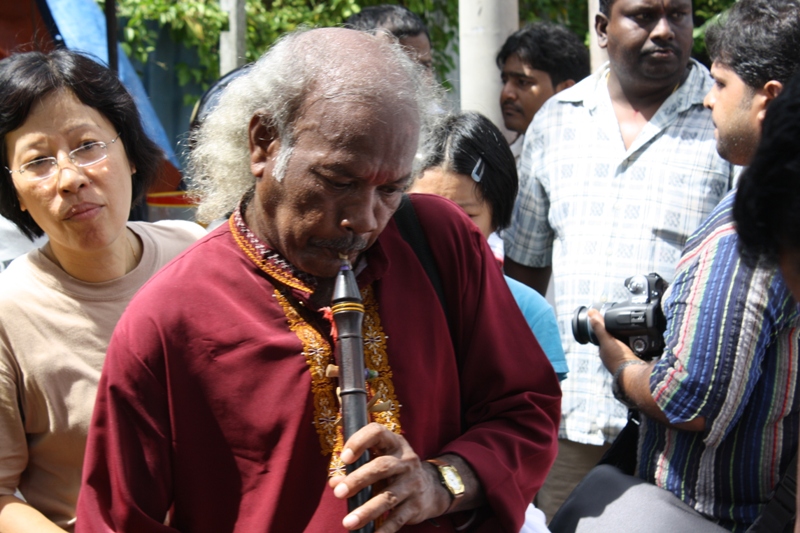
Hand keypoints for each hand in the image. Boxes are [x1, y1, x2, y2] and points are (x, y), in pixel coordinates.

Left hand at [328, 423, 450, 531]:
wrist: (432, 488)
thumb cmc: (395, 472)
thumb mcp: (379, 463)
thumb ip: (355, 470)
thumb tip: (333, 482)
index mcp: (394, 444)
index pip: (377, 433)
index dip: (359, 442)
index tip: (344, 458)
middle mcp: (406, 461)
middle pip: (382, 467)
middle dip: (358, 479)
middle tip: (338, 493)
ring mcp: (413, 483)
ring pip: (388, 496)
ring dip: (366, 510)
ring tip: (347, 522)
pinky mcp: (416, 505)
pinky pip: (398, 518)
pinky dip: (384, 529)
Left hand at [587, 308, 638, 373]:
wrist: (635, 372)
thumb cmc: (618, 358)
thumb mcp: (607, 340)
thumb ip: (600, 327)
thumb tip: (590, 312)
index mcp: (605, 352)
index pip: (603, 338)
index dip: (606, 329)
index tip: (611, 320)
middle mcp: (613, 357)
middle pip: (616, 341)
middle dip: (620, 334)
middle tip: (626, 324)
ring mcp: (625, 360)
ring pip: (626, 345)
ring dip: (630, 339)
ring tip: (635, 330)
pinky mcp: (636, 360)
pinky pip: (636, 349)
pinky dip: (638, 344)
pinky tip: (642, 339)